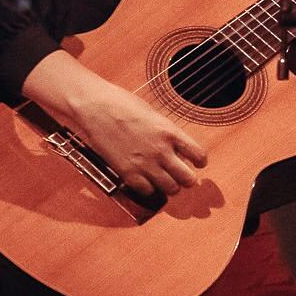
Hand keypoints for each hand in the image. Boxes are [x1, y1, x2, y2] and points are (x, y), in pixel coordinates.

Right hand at [66, 76, 209, 199]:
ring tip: (163, 180)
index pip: (199, 156)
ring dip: (169, 186)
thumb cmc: (121, 103)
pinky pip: (148, 192)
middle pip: (188, 179)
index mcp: (170, 132)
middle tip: (180, 175)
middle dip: (186, 179)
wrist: (95, 106)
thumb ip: (167, 133)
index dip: (199, 162)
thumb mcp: (153, 115)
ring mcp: (145, 163)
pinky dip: (149, 189)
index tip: (196, 163)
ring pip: (171, 189)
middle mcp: (161, 150)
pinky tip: (145, 180)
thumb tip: (176, 149)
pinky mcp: (128, 173)